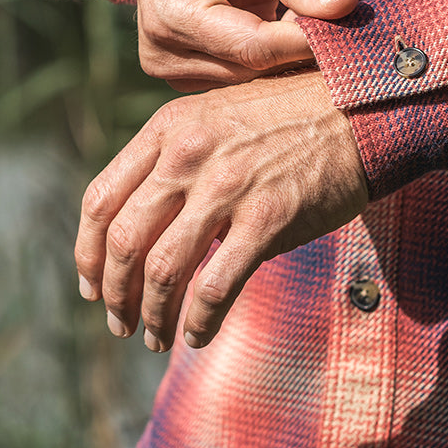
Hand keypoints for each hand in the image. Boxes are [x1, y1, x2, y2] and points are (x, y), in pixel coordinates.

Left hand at [74, 70, 368, 349]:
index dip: (86, 253)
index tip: (91, 285)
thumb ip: (175, 159)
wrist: (361, 110)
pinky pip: (216, 286)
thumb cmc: (290, 119)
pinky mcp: (268, 218)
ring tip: (155, 337)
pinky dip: (199, 321)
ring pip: (163, 270)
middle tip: (119, 322)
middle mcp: (187, 155)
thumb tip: (146, 224)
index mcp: (167, 128)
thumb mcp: (215, 117)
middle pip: (123, 241)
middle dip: (115, 293)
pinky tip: (197, 336)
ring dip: (152, 314)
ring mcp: (227, 187)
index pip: (99, 199)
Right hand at [135, 0, 357, 90]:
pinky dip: (285, 35)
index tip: (352, 10)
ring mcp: (181, 67)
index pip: (254, 47)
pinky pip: (256, 65)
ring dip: (300, 31)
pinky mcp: (201, 69)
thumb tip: (346, 7)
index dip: (308, 36)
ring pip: (263, 69)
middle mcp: (167, 53)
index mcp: (169, 14)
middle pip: (259, 63)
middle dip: (308, 27)